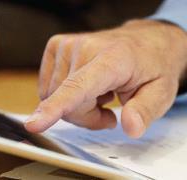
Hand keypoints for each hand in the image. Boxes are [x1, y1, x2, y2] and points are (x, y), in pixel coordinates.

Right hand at [25, 20, 186, 137]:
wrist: (142, 41)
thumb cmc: (150, 66)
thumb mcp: (161, 92)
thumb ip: (145, 110)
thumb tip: (130, 127)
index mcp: (113, 58)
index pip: (78, 87)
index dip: (55, 108)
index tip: (34, 124)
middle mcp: (83, 47)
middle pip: (65, 103)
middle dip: (85, 116)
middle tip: (107, 110)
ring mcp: (66, 45)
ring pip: (52, 97)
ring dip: (74, 106)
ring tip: (98, 95)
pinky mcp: (55, 46)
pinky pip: (47, 87)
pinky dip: (64, 94)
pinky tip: (85, 86)